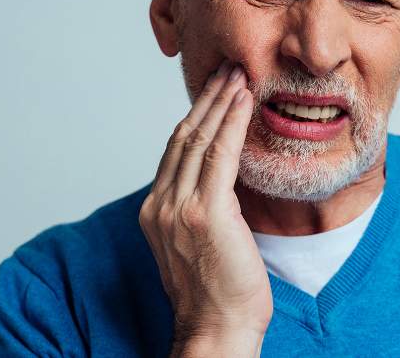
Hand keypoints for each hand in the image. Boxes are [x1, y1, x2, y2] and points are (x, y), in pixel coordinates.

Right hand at [139, 61, 272, 356]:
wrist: (217, 330)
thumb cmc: (217, 294)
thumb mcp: (198, 244)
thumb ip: (201, 209)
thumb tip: (224, 180)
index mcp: (155, 211)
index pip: (174, 150)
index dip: (195, 115)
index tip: (214, 91)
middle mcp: (160, 205)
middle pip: (182, 136)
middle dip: (207, 98)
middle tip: (227, 68)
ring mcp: (179, 208)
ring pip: (198, 139)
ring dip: (220, 102)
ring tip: (239, 74)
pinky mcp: (206, 213)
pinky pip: (219, 155)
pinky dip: (231, 123)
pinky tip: (244, 102)